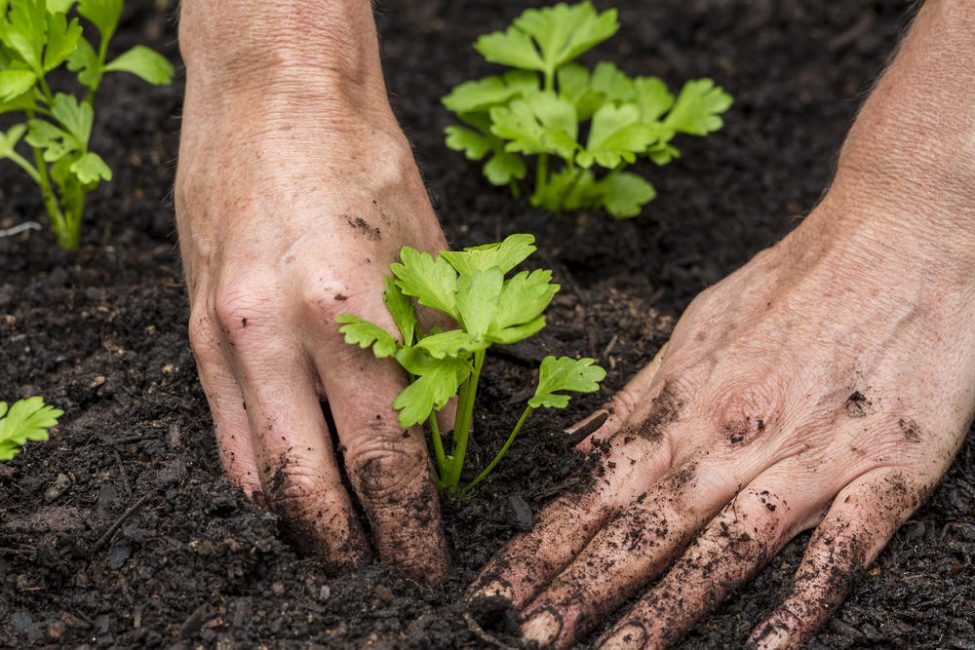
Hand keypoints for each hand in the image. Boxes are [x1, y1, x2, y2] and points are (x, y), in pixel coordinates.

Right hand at [175, 1, 447, 576]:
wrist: (273, 93)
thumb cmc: (365, 165)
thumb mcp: (430, 260)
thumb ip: (440, 361)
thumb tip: (444, 449)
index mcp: (351, 313)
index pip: (387, 460)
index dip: (410, 527)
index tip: (427, 563)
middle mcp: (275, 334)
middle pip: (312, 488)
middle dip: (353, 547)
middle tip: (384, 570)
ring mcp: (224, 335)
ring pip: (257, 475)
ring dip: (301, 524)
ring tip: (340, 544)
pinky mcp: (195, 328)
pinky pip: (223, 434)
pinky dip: (260, 479)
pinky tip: (289, 493)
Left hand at [469, 190, 974, 645]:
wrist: (901, 231)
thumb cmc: (792, 278)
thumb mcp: (696, 327)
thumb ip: (640, 397)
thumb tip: (579, 446)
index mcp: (688, 404)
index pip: (598, 489)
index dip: (543, 545)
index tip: (495, 590)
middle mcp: (735, 437)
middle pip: (645, 528)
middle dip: (580, 589)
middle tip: (525, 638)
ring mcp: (809, 457)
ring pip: (724, 548)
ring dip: (664, 610)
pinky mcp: (886, 469)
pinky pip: (840, 549)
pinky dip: (801, 603)